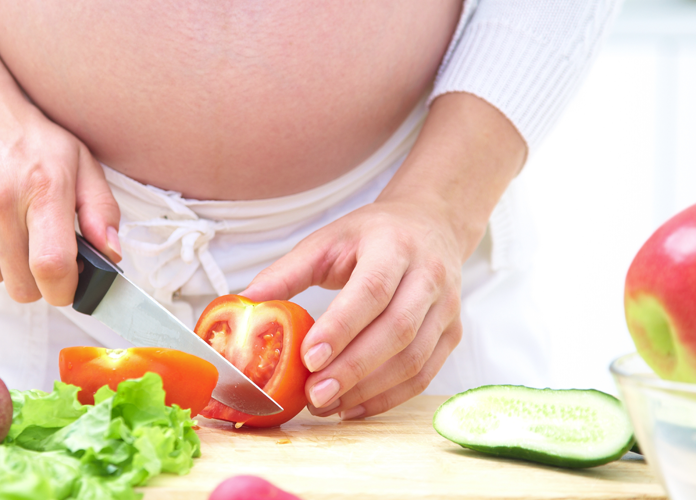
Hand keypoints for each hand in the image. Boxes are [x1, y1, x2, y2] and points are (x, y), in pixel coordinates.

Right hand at [0, 96, 121, 305]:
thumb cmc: (24, 134)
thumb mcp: (78, 160)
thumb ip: (101, 210)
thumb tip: (112, 254)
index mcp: (45, 186)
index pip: (52, 266)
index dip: (62, 291)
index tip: (65, 287)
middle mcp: (1, 196)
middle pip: (20, 284)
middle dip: (33, 278)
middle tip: (32, 249)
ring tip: (0, 226)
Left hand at [242, 199, 463, 418]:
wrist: (431, 226)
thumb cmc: (371, 236)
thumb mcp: (326, 241)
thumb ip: (286, 273)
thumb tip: (243, 302)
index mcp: (395, 246)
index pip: (371, 291)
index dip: (341, 328)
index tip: (308, 358)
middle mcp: (429, 276)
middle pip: (397, 330)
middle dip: (353, 368)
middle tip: (314, 394)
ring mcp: (447, 308)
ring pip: (413, 359)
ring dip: (369, 390)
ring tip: (326, 405)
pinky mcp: (452, 334)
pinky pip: (423, 375)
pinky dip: (388, 398)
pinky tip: (352, 407)